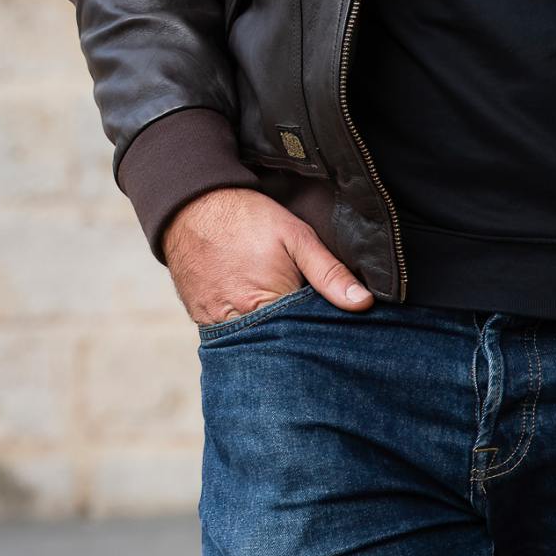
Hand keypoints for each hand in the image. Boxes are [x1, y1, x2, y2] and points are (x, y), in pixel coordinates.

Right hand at [162, 186, 374, 324]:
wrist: (193, 207)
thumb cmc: (247, 218)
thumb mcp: (296, 236)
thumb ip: (329, 272)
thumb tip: (363, 303)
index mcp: (268, 305)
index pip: (306, 338)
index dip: (322, 333)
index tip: (332, 326)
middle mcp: (240, 325)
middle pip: (279, 347)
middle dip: (297, 341)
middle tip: (308, 323)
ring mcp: (216, 327)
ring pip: (255, 345)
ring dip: (272, 338)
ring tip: (285, 322)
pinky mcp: (202, 322)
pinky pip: (230, 338)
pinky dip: (247, 332)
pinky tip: (258, 318)